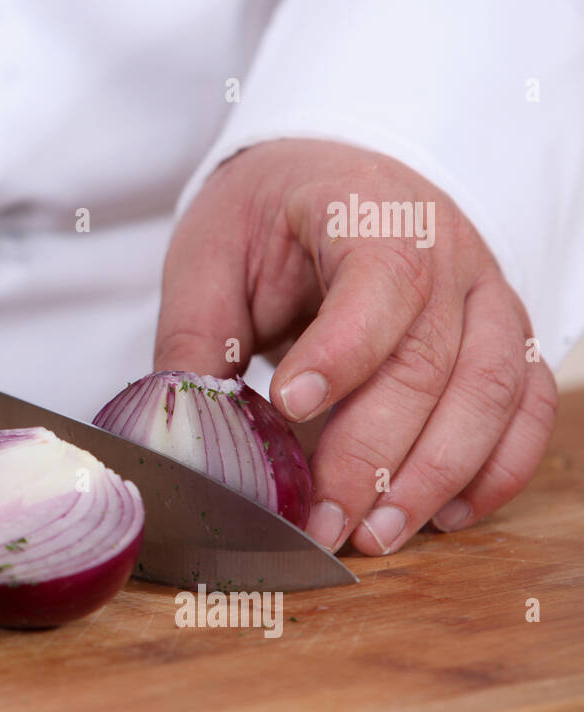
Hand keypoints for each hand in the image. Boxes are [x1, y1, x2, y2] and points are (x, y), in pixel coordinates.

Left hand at [154, 139, 557, 554]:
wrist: (329, 177)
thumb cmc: (266, 218)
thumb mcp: (210, 257)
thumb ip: (196, 338)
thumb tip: (184, 428)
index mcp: (367, 211)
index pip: (377, 281)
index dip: (340, 351)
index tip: (288, 406)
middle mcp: (447, 252)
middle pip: (430, 361)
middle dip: (373, 454)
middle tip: (322, 521)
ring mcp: (486, 296)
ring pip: (491, 393)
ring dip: (437, 476)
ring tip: (376, 534)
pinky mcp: (505, 337)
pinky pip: (527, 407)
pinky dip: (497, 468)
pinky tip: (446, 515)